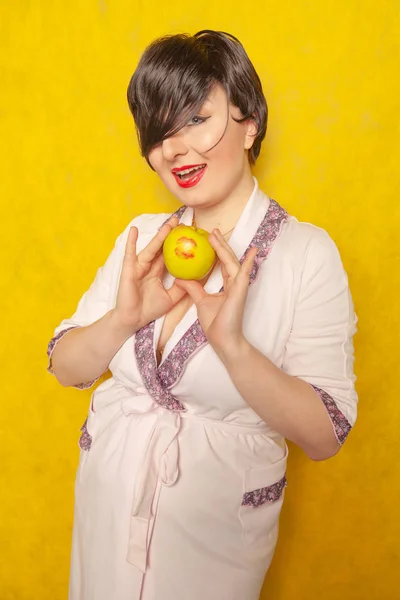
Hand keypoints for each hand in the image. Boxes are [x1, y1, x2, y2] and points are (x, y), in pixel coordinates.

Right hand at [112, 216, 186, 333]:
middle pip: (162, 247)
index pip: (170, 254)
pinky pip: (130, 254)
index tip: (189, 234)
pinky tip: (134, 230)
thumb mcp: (172, 298)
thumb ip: (183, 287)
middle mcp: (149, 266)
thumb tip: (197, 277)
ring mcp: (139, 267)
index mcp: (158, 271)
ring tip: (168, 223)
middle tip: (181, 221)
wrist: (133, 320)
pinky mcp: (129, 270)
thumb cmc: (149, 309)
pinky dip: (131, 242)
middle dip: (170, 234)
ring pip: (151, 249)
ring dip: (159, 236)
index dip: (178, 244)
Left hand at [175, 229, 257, 355]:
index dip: (217, 251)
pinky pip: (244, 273)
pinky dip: (248, 261)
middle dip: (221, 244)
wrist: (223, 339)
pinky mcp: (240, 291)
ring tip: (217, 234)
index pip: (221, 264)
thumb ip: (194, 288)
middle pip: (227, 259)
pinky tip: (253, 251)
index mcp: (227, 285)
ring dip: (225, 248)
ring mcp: (238, 286)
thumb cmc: (215, 323)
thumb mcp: (201, 301)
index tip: (209, 239)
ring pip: (232, 262)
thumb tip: (181, 278)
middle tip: (212, 231)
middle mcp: (234, 283)